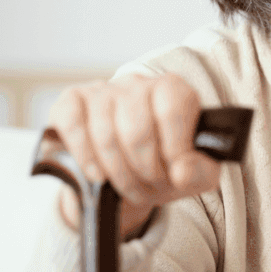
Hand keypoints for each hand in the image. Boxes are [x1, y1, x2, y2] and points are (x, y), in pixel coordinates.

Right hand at [49, 73, 219, 238]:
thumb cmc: (165, 168)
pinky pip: (72, 125)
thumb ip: (200, 172)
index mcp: (173, 90)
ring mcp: (102, 90)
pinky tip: (97, 175)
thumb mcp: (194, 175)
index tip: (175, 174)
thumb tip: (182, 172)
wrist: (129, 175)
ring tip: (130, 188)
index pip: (172, 112)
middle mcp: (138, 84)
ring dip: (118, 173)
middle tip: (150, 186)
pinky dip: (85, 157)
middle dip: (144, 170)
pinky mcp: (71, 101)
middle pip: (137, 130)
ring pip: (105, 133)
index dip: (173, 150)